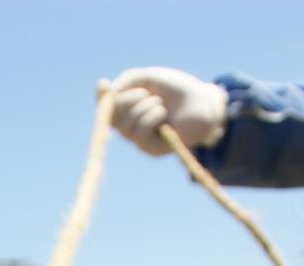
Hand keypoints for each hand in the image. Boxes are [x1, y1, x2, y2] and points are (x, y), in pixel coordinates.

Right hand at [110, 66, 227, 155]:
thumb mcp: (150, 78)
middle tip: (145, 92)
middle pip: (111, 117)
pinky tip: (164, 115)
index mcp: (128, 108)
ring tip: (160, 104)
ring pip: (126, 125)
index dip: (101, 98)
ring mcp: (139, 139)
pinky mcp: (150, 150)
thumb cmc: (177, 89)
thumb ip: (128, 80)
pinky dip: (151, 118)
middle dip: (126, 100)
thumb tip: (108, 91)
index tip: (102, 85)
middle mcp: (130, 125)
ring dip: (143, 107)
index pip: (106, 107)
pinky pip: (139, 134)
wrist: (202, 102)